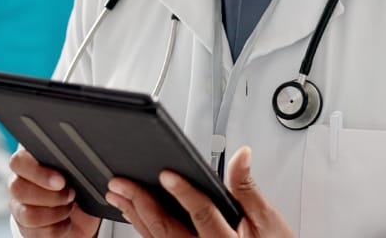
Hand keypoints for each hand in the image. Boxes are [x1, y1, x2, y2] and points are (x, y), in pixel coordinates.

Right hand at [8, 146, 101, 237]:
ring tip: (70, 207)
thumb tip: (91, 173)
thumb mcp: (79, 169)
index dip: (38, 173)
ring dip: (56, 212)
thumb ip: (76, 164)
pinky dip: (58, 228)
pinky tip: (66, 221)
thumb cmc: (78, 184)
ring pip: (28, 214)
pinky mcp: (26, 229)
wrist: (80, 213)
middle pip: (18, 189)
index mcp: (29, 163)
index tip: (62, 181)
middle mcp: (19, 184)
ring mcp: (19, 208)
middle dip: (51, 195)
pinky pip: (38, 233)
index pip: (18, 162)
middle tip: (71, 194)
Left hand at [105, 146, 293, 236]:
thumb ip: (247, 187)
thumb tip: (241, 155)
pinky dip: (144, 226)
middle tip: (122, 182)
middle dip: (141, 203)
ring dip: (135, 215)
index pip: (201, 214)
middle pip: (167, 229)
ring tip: (118, 193)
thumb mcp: (267, 219)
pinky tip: (134, 212)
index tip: (167, 174)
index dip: (183, 192)